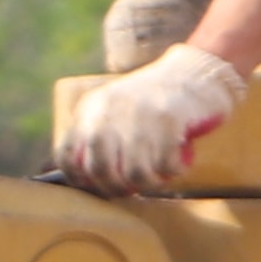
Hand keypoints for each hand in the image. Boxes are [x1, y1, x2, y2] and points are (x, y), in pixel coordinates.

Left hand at [55, 41, 245, 191]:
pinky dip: (173, 172)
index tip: (97, 187)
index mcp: (92, 109)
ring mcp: (139, 114)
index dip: (80, 179)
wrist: (193, 72)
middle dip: (115, 188)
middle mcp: (110, 110)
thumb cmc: (152, 102)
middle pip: (99, 169)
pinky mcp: (169, 118)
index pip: (68, 154)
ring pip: (133, 173)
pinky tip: (177, 165)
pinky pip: (165, 165)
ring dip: (148, 184)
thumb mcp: (113, 110)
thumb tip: (84, 180)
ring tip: (158, 178)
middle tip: (131, 189)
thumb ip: (96, 138)